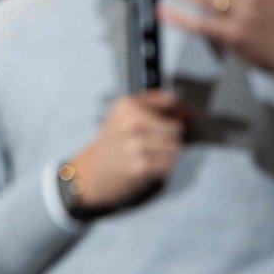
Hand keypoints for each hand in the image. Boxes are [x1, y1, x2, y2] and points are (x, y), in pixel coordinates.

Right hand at [69, 90, 186, 207]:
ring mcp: (135, 144)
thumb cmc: (113, 143)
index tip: (180, 117)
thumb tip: (182, 104)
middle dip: (170, 138)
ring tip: (151, 156)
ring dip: (168, 154)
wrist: (91, 173)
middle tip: (155, 144)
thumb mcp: (123, 113)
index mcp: (127, 104)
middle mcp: (131, 121)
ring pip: (175, 147)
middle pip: (175, 128)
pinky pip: (169, 163)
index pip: (170, 101)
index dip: (177, 112)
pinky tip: (149, 166)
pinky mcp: (140, 165)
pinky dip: (163, 167)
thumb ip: (153, 103)